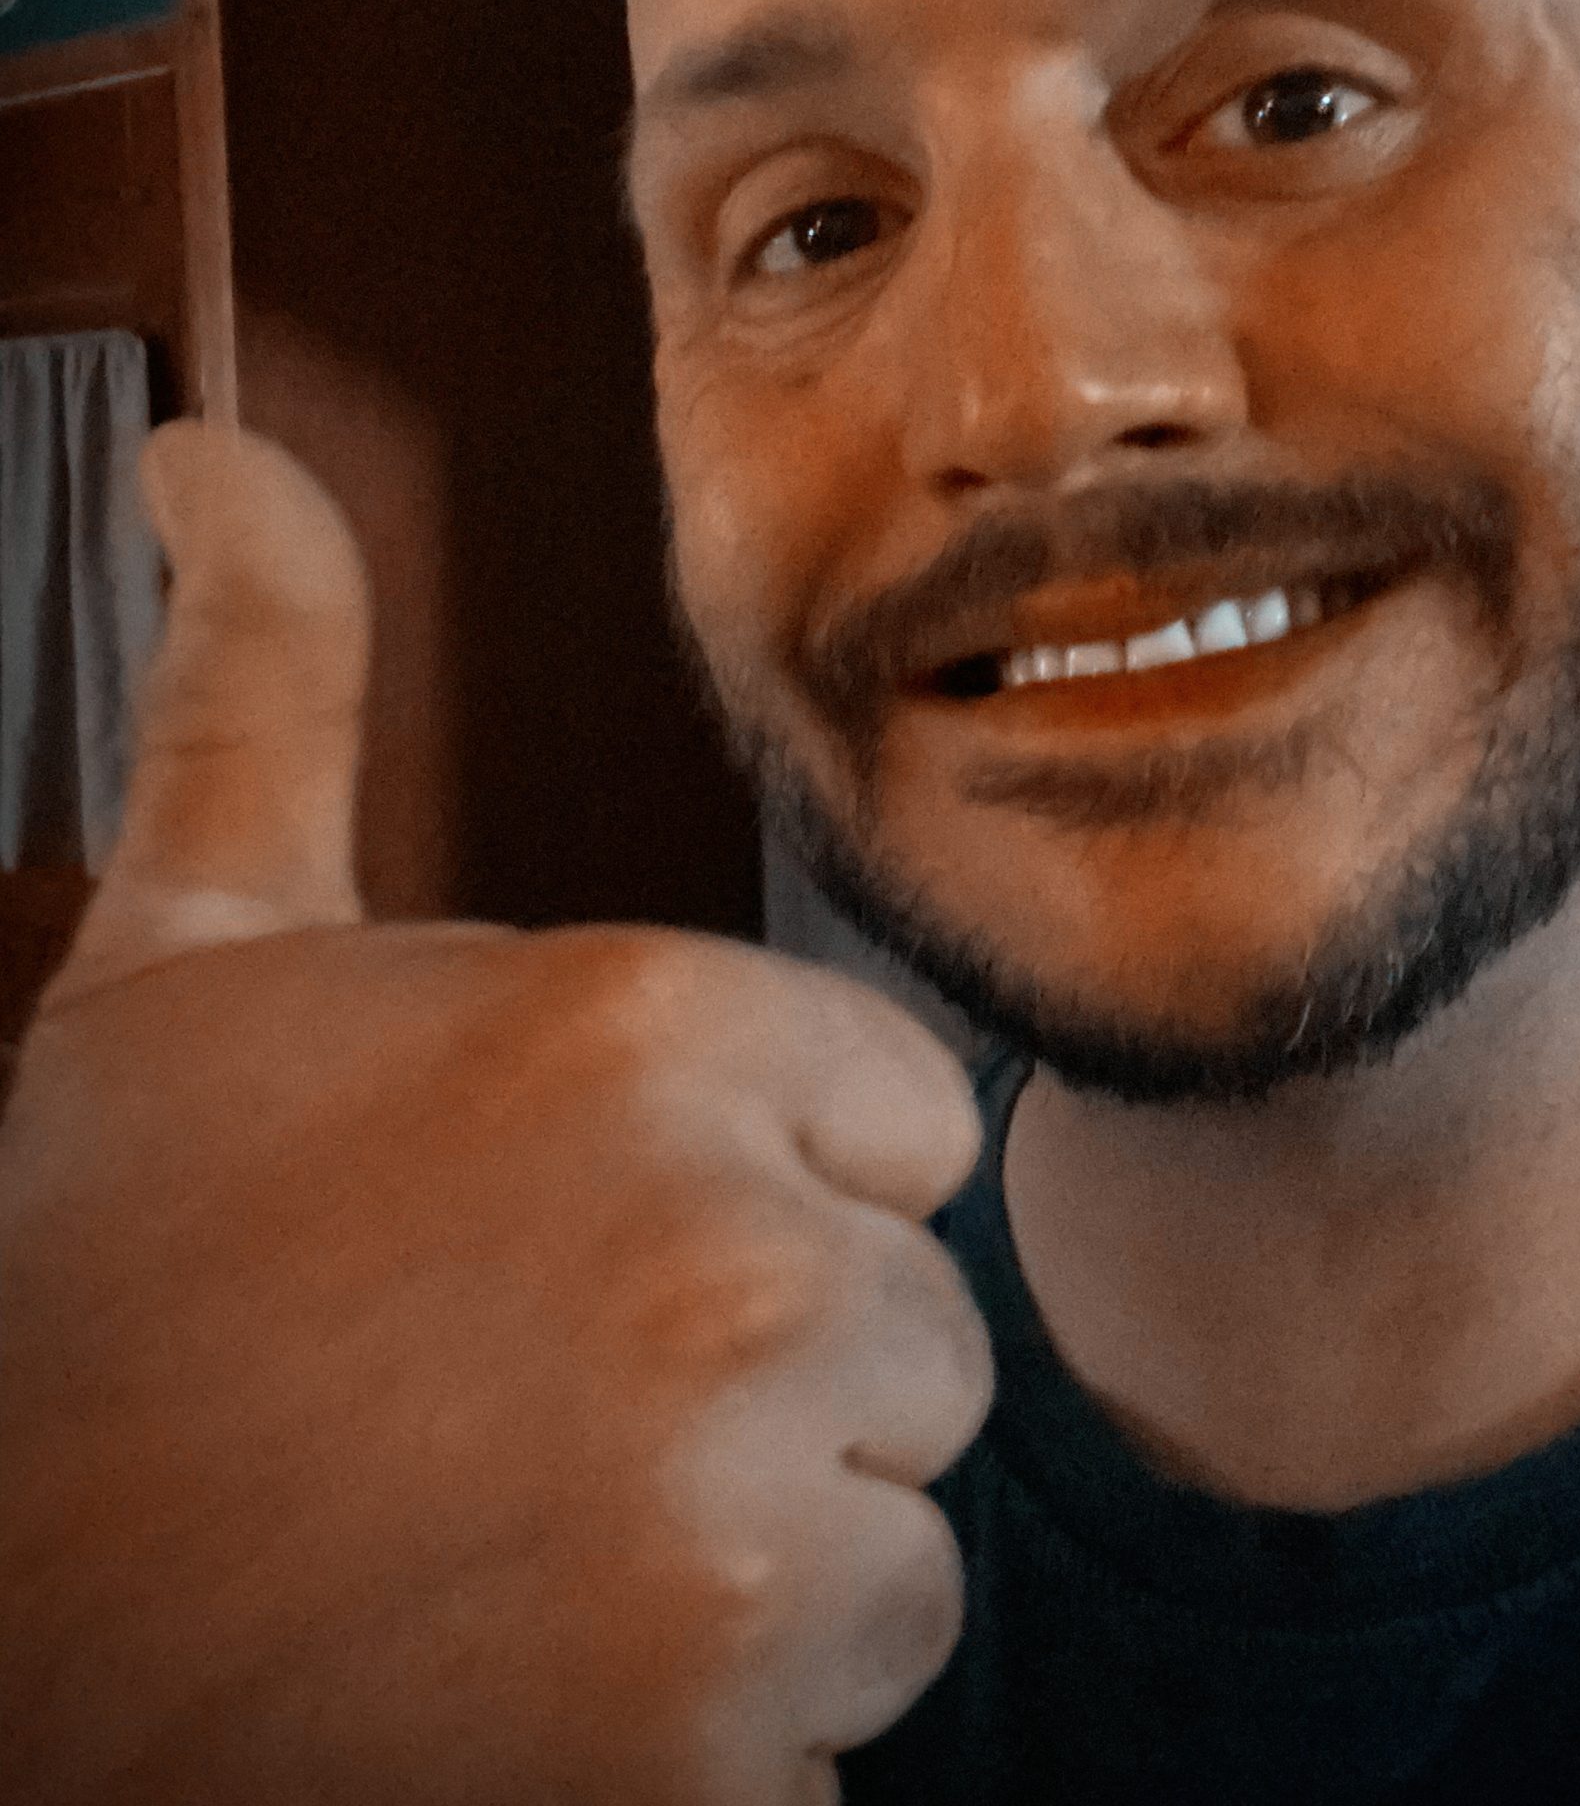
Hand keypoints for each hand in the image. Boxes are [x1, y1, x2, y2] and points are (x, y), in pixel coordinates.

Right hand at [0, 424, 989, 1803]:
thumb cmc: (103, 1300)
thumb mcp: (188, 962)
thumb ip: (262, 691)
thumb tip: (212, 465)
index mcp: (640, 1033)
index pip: (902, 1123)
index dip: (767, 1189)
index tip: (588, 1249)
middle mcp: (716, 1250)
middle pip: (915, 1336)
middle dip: (769, 1388)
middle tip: (531, 1415)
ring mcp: (724, 1522)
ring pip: (900, 1548)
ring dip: (749, 1578)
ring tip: (523, 1557)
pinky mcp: (708, 1762)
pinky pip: (837, 1744)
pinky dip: (717, 1755)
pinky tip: (527, 1695)